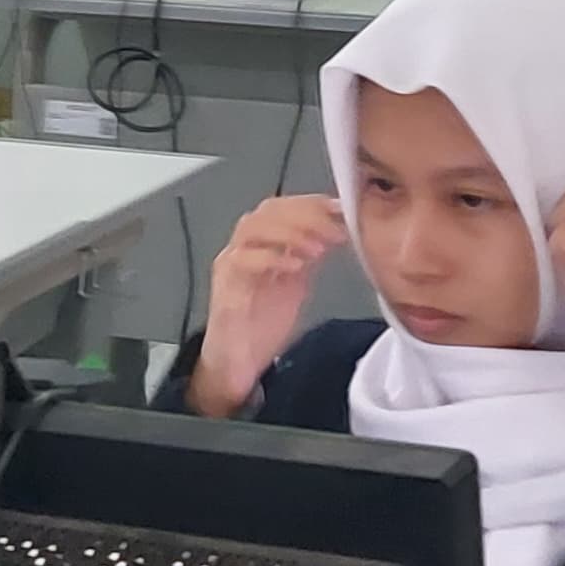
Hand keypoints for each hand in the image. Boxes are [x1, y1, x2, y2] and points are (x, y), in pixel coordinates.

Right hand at [186, 196, 347, 416]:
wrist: (236, 362)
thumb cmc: (262, 324)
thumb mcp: (296, 282)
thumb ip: (310, 254)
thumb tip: (338, 230)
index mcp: (263, 244)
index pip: (283, 207)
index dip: (311, 203)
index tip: (339, 207)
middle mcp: (244, 248)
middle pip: (268, 211)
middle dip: (304, 214)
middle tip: (333, 226)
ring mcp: (232, 264)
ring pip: (253, 228)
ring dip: (288, 232)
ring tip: (317, 247)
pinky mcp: (225, 286)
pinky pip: (242, 260)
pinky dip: (271, 258)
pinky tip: (295, 266)